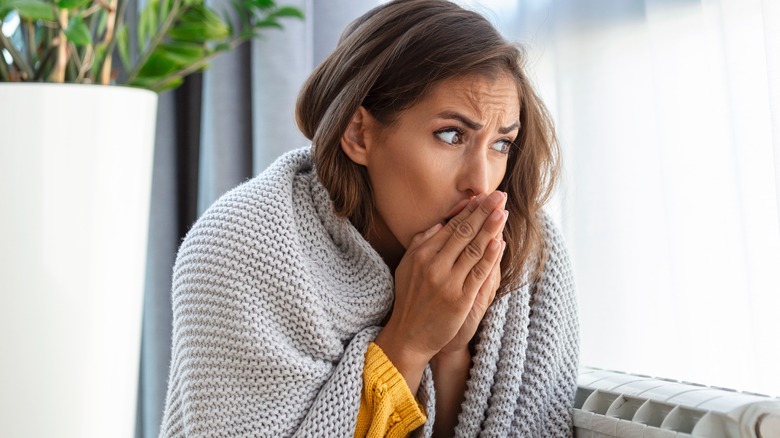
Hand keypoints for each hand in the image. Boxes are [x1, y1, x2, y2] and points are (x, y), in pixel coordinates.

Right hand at [374, 191, 506, 391]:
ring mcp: (447, 282)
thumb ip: (422, 243)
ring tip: (503, 212)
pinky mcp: (460, 299)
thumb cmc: (409, 299)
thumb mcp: (407, 266)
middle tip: (498, 196)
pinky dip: (490, 257)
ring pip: (473, 249)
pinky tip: (499, 242)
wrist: (409, 335)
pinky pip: (478, 273)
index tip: (483, 197)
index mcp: (421, 254)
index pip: (450, 226)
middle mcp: (434, 265)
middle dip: (483, 212)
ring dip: (490, 229)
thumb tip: (441, 223)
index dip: (469, 211)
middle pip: (464, 233)